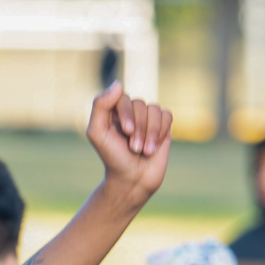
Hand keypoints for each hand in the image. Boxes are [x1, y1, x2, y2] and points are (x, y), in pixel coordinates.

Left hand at [84, 83, 172, 207]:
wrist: (133, 180)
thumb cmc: (113, 158)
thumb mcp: (97, 133)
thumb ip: (100, 106)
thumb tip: (118, 83)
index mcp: (113, 111)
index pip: (122, 96)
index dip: (127, 113)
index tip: (126, 132)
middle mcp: (130, 111)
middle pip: (140, 103)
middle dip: (139, 128)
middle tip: (134, 148)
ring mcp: (147, 118)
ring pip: (154, 109)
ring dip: (151, 133)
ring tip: (145, 151)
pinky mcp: (163, 126)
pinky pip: (167, 115)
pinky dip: (162, 131)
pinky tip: (155, 146)